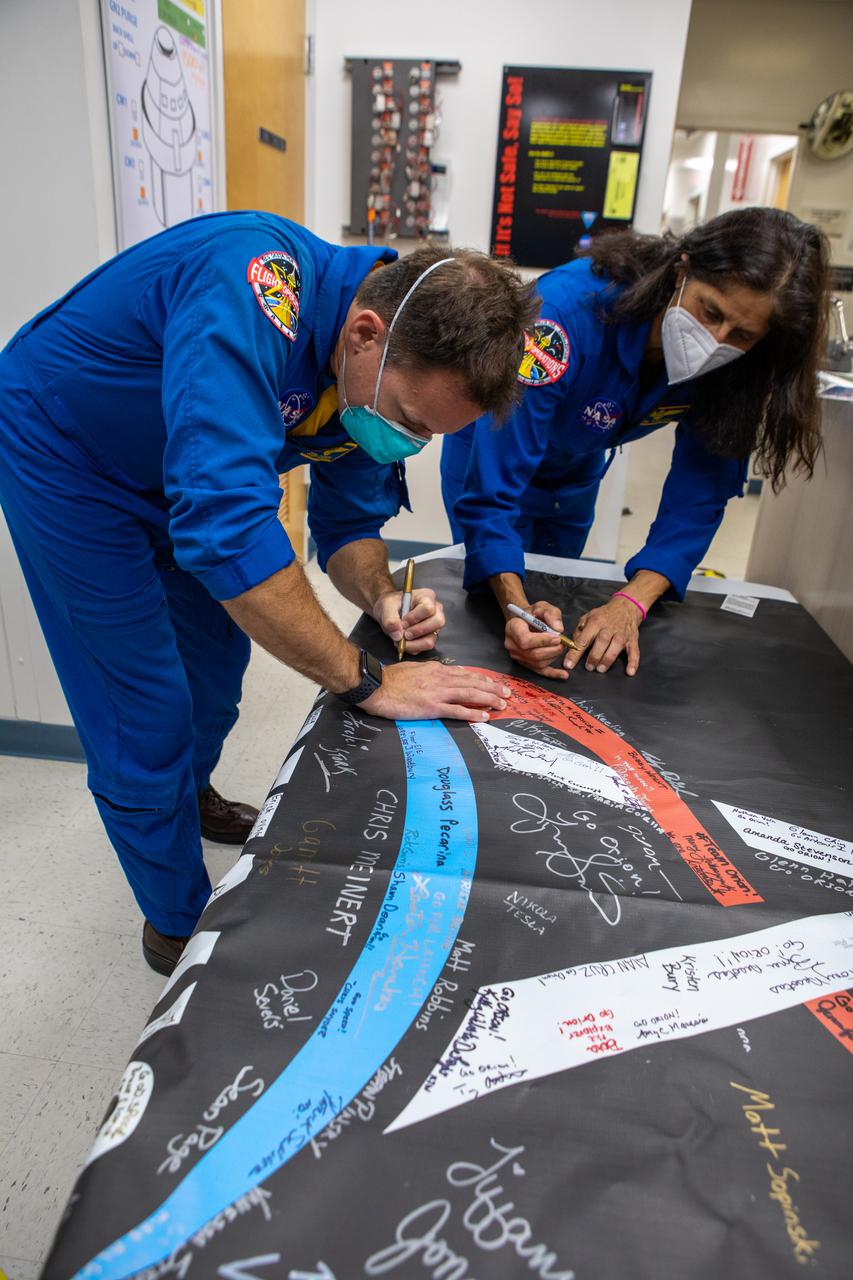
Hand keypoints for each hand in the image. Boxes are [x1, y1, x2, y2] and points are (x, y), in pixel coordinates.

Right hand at [359, 662, 509, 721]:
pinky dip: (473, 713)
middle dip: (492, 688)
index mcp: (437, 670)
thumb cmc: (392, 679)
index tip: (494, 683)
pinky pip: (457, 710)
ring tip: (501, 704)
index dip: (482, 679)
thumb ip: (431, 672)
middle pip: (473, 682)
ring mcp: (438, 692)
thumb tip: (444, 674)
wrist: (378, 686)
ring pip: (470, 694)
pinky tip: (484, 716)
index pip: (465, 673)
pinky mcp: (432, 707)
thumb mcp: (415, 669)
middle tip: (507, 693)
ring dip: (488, 699)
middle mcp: (441, 679)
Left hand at [372, 587, 444, 653]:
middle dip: (418, 632)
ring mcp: (434, 626)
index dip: (414, 618)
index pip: (428, 608)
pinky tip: (403, 643)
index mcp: (427, 597)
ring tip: (401, 641)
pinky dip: (413, 648)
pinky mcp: (430, 637)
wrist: (388, 612)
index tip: (402, 622)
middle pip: (437, 623)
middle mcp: (435, 611)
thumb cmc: (391, 605)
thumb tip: (397, 635)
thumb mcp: (386, 606)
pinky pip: (425, 647)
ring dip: (414, 644)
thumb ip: (390, 619)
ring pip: (432, 639)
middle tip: (404, 634)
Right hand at [504, 600, 567, 680]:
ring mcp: (517, 656)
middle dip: (552, 650)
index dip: (543, 641)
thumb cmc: (533, 613)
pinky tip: (563, 675)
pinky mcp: (525, 663)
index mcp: (513, 628)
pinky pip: (539, 671)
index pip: (525, 640)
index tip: (557, 637)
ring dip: (553, 656)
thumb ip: (551, 615)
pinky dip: (552, 674)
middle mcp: (512, 644)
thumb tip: (559, 629)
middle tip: (563, 643)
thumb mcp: (542, 607)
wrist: (524, 620)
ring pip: (538, 663)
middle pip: (533, 654)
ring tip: (561, 647)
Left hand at [565, 596, 641, 675]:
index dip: (574, 653)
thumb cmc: (603, 615)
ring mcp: (622, 634)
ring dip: (608, 659)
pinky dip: (633, 662)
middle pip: (601, 642)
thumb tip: (572, 645)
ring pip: (616, 647)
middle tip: (589, 667)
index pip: (583, 640)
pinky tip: (630, 672)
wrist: (626, 607)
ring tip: (600, 669)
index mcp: (595, 622)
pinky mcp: (632, 640)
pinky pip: (634, 652)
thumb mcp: (588, 617)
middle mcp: (609, 628)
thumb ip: (579, 631)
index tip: (568, 665)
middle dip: (594, 656)